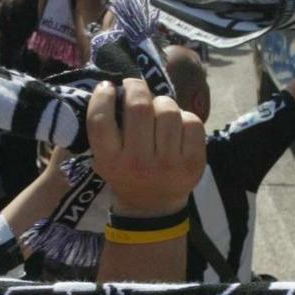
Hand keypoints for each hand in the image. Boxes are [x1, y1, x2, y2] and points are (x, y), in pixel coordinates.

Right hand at [87, 78, 204, 217]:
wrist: (153, 208)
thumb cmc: (126, 173)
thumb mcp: (105, 158)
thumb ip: (107, 128)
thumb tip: (118, 86)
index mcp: (110, 161)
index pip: (101, 120)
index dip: (102, 96)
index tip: (107, 86)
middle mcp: (138, 163)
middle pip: (138, 107)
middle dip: (137, 88)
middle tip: (135, 86)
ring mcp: (168, 164)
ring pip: (167, 110)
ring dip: (162, 102)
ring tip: (157, 109)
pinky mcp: (194, 163)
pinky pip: (192, 122)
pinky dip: (184, 117)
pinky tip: (177, 124)